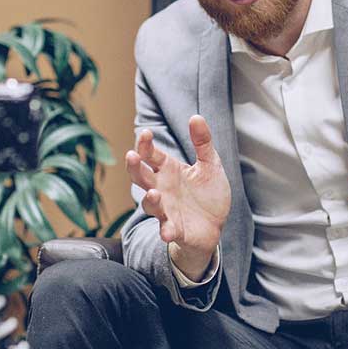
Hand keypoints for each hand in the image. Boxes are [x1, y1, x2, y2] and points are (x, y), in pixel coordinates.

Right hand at [125, 115, 230, 264]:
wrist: (215, 225)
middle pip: (140, 176)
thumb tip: (196, 116)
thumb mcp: (210, 165)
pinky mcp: (174, 228)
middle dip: (134, 167)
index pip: (150, 154)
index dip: (144, 144)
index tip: (146, 132)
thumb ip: (203, 142)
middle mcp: (161, 188)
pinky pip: (166, 229)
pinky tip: (167, 232)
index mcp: (167, 170)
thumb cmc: (208, 194)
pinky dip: (166, 231)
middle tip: (132, 156)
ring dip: (150, 200)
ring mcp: (165, 209)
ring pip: (149, 204)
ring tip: (154, 193)